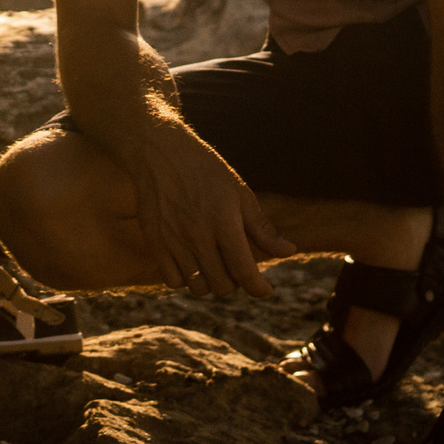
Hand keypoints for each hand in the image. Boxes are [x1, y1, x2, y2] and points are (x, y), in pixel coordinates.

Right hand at [125, 120, 295, 298]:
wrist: (160, 153)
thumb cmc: (206, 171)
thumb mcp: (239, 193)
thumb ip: (262, 228)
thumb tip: (288, 251)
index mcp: (224, 222)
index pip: (244, 271)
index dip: (258, 287)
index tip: (265, 291)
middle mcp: (198, 235)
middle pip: (222, 285)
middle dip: (236, 283)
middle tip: (236, 267)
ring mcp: (174, 241)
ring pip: (198, 288)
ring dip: (211, 284)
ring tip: (214, 266)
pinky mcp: (155, 242)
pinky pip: (173, 281)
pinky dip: (186, 280)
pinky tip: (192, 263)